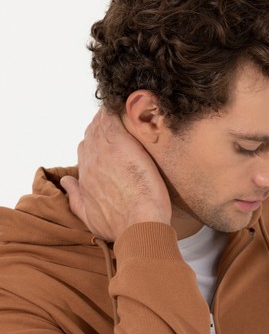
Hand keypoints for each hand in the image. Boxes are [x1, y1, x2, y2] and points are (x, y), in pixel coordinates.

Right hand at [61, 108, 171, 241]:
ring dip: (113, 117)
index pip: (86, 149)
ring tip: (128, 112)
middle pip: (93, 133)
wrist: (138, 226)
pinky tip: (132, 107)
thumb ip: (75, 198)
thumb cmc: (119, 226)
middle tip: (123, 123)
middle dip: (105, 127)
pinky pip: (114, 118)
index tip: (111, 141)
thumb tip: (65, 183)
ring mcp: (104, 152)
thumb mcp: (89, 217)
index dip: (98, 142)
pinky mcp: (121, 145)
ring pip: (103, 123)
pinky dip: (121, 111)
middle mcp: (90, 161)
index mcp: (84, 176)